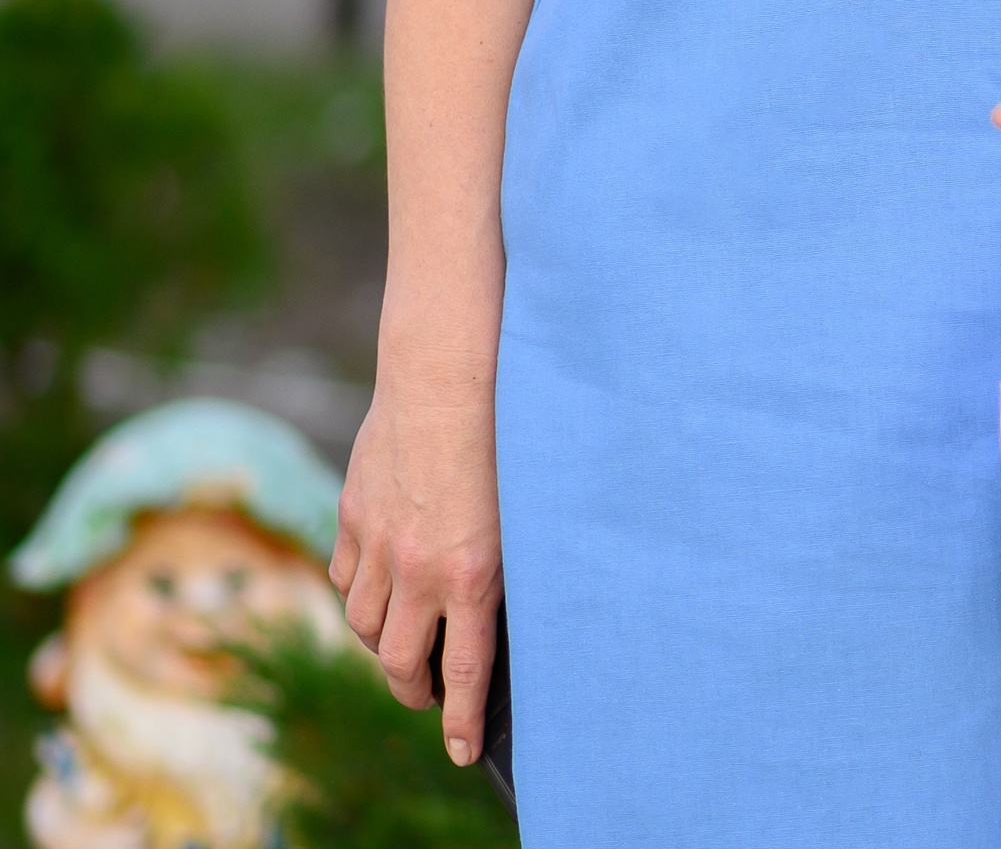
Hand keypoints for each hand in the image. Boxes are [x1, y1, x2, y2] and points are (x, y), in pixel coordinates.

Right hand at [329, 369, 502, 765]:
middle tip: (426, 694)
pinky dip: (362, 593)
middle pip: (399, 663)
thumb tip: (506, 606)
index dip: (459, 721)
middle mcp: (420, 570)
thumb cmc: (507, 433)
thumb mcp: (526, 506)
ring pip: (366, 626)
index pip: (462, 671)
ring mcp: (380, 545)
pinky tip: (380, 588)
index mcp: (474, 572)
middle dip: (413, 690)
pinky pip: (348, 578)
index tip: (461, 752)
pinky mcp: (354, 516)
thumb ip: (506, 560)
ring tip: (405, 644)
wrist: (448, 373)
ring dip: (385, 642)